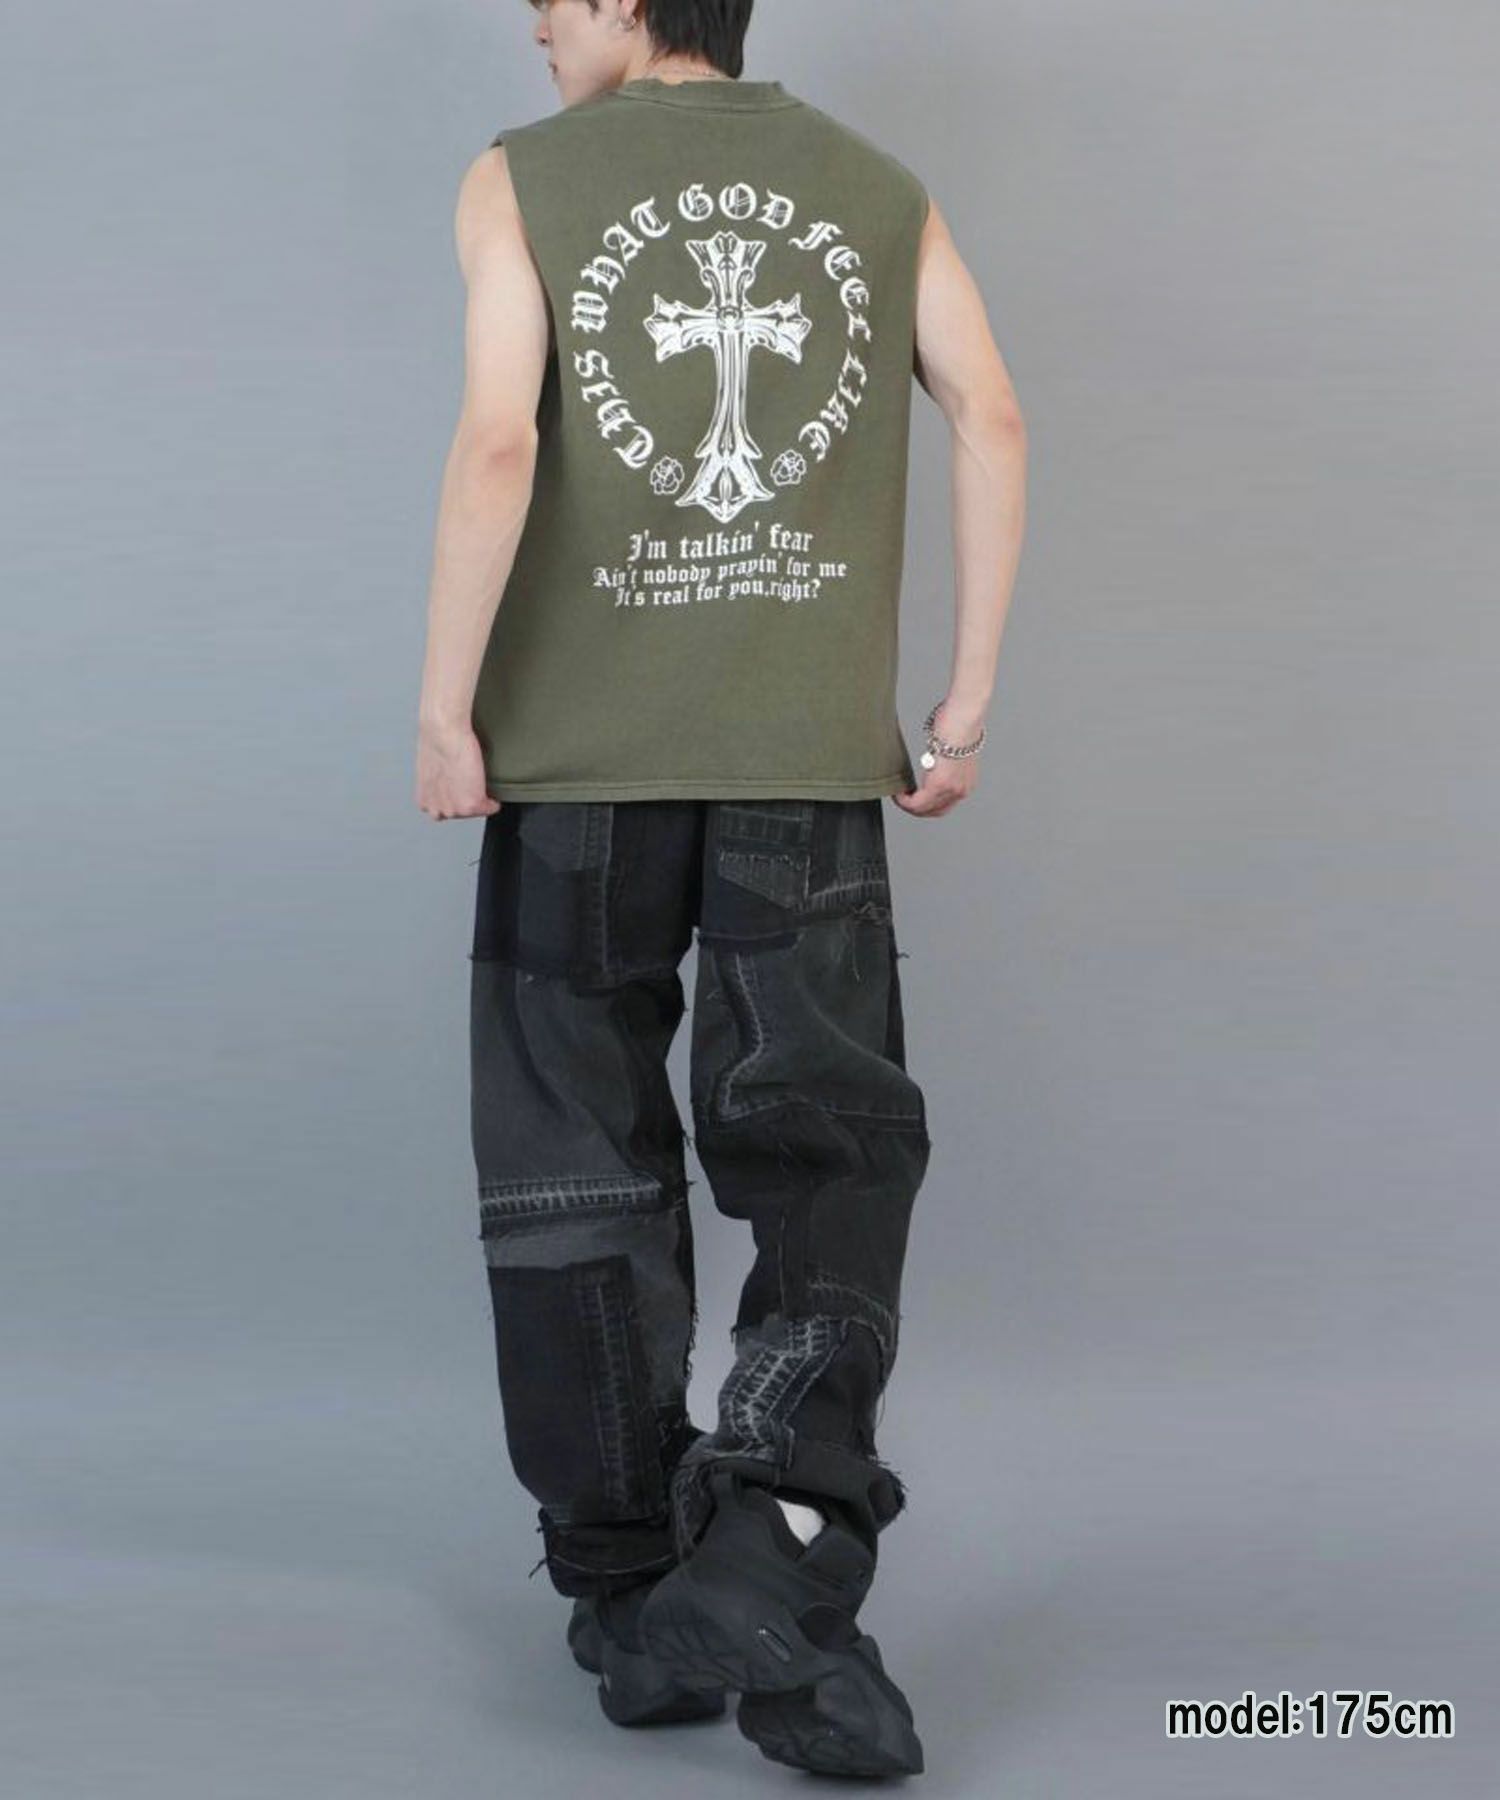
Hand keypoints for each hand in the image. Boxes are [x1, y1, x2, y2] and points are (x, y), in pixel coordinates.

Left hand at [415, 715, 500, 819]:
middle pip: (460, 813)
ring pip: (475, 811)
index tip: (460, 788)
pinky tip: (490, 788)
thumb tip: (449, 783)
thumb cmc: (436, 741)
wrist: (444, 732)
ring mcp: (455, 809)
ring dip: (480, 799)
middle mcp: (437, 809)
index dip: (455, 797)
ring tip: (478, 781)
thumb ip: (438, 784)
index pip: (445, 811)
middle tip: (471, 783)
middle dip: (467, 799)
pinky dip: (494, 801)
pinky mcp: (471, 804)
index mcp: (425, 802)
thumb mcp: (432, 770)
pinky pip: (491, 808)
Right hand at [890, 698, 985, 817]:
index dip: (926, 805)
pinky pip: (917, 802)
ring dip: (908, 806)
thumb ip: (942, 763)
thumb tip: (930, 763)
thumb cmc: (959, 724)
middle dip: (915, 810)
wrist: (964, 717)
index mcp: (966, 783)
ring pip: (924, 809)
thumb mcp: (952, 750)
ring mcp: (951, 789)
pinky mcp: (939, 784)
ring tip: (898, 796)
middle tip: (901, 800)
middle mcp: (961, 790)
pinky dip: (904, 801)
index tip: (912, 798)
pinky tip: (898, 794)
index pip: (944, 805)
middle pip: (934, 812)